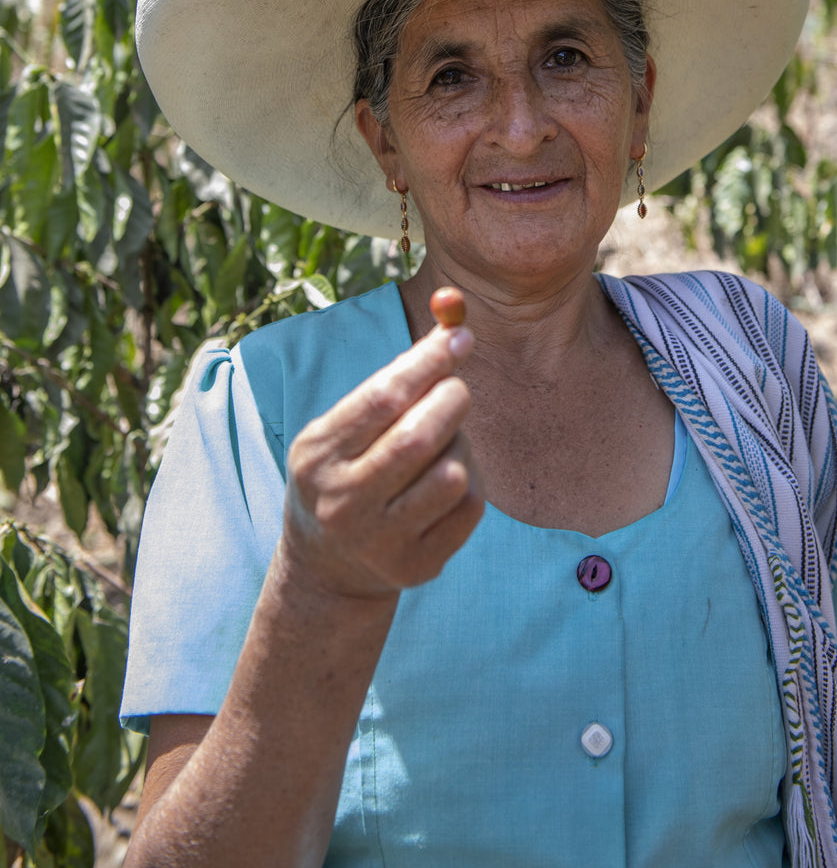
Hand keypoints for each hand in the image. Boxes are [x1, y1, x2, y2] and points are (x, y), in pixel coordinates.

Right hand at [280, 315, 482, 600]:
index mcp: (318, 455)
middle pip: (419, 438)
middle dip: (452, 399)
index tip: (461, 335)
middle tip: (457, 389)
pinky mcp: (417, 567)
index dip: (427, 361)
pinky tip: (447, 478)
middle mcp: (343, 502)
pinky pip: (470, 506)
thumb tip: (454, 315)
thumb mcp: (347, 424)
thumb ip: (396, 376)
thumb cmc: (346, 470)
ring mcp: (380, 542)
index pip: (381, 399)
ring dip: (461, 444)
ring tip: (444, 443)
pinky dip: (471, 479)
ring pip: (452, 473)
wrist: (327, 568)